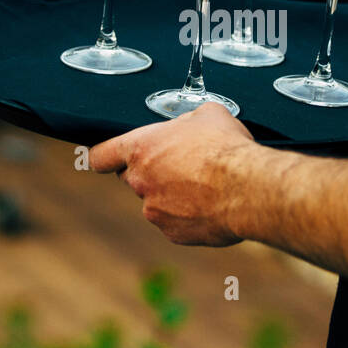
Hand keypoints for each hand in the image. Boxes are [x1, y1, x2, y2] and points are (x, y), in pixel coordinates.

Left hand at [89, 102, 256, 246]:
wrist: (248, 189)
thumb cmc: (226, 149)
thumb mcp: (208, 114)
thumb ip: (188, 120)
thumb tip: (193, 124)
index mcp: (140, 149)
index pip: (100, 156)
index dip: (104, 156)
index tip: (109, 158)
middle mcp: (141, 181)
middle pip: (132, 178)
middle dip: (151, 172)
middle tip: (180, 165)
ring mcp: (154, 211)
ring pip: (155, 201)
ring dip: (172, 195)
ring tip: (204, 185)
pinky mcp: (173, 233)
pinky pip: (175, 222)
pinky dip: (188, 216)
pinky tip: (211, 204)